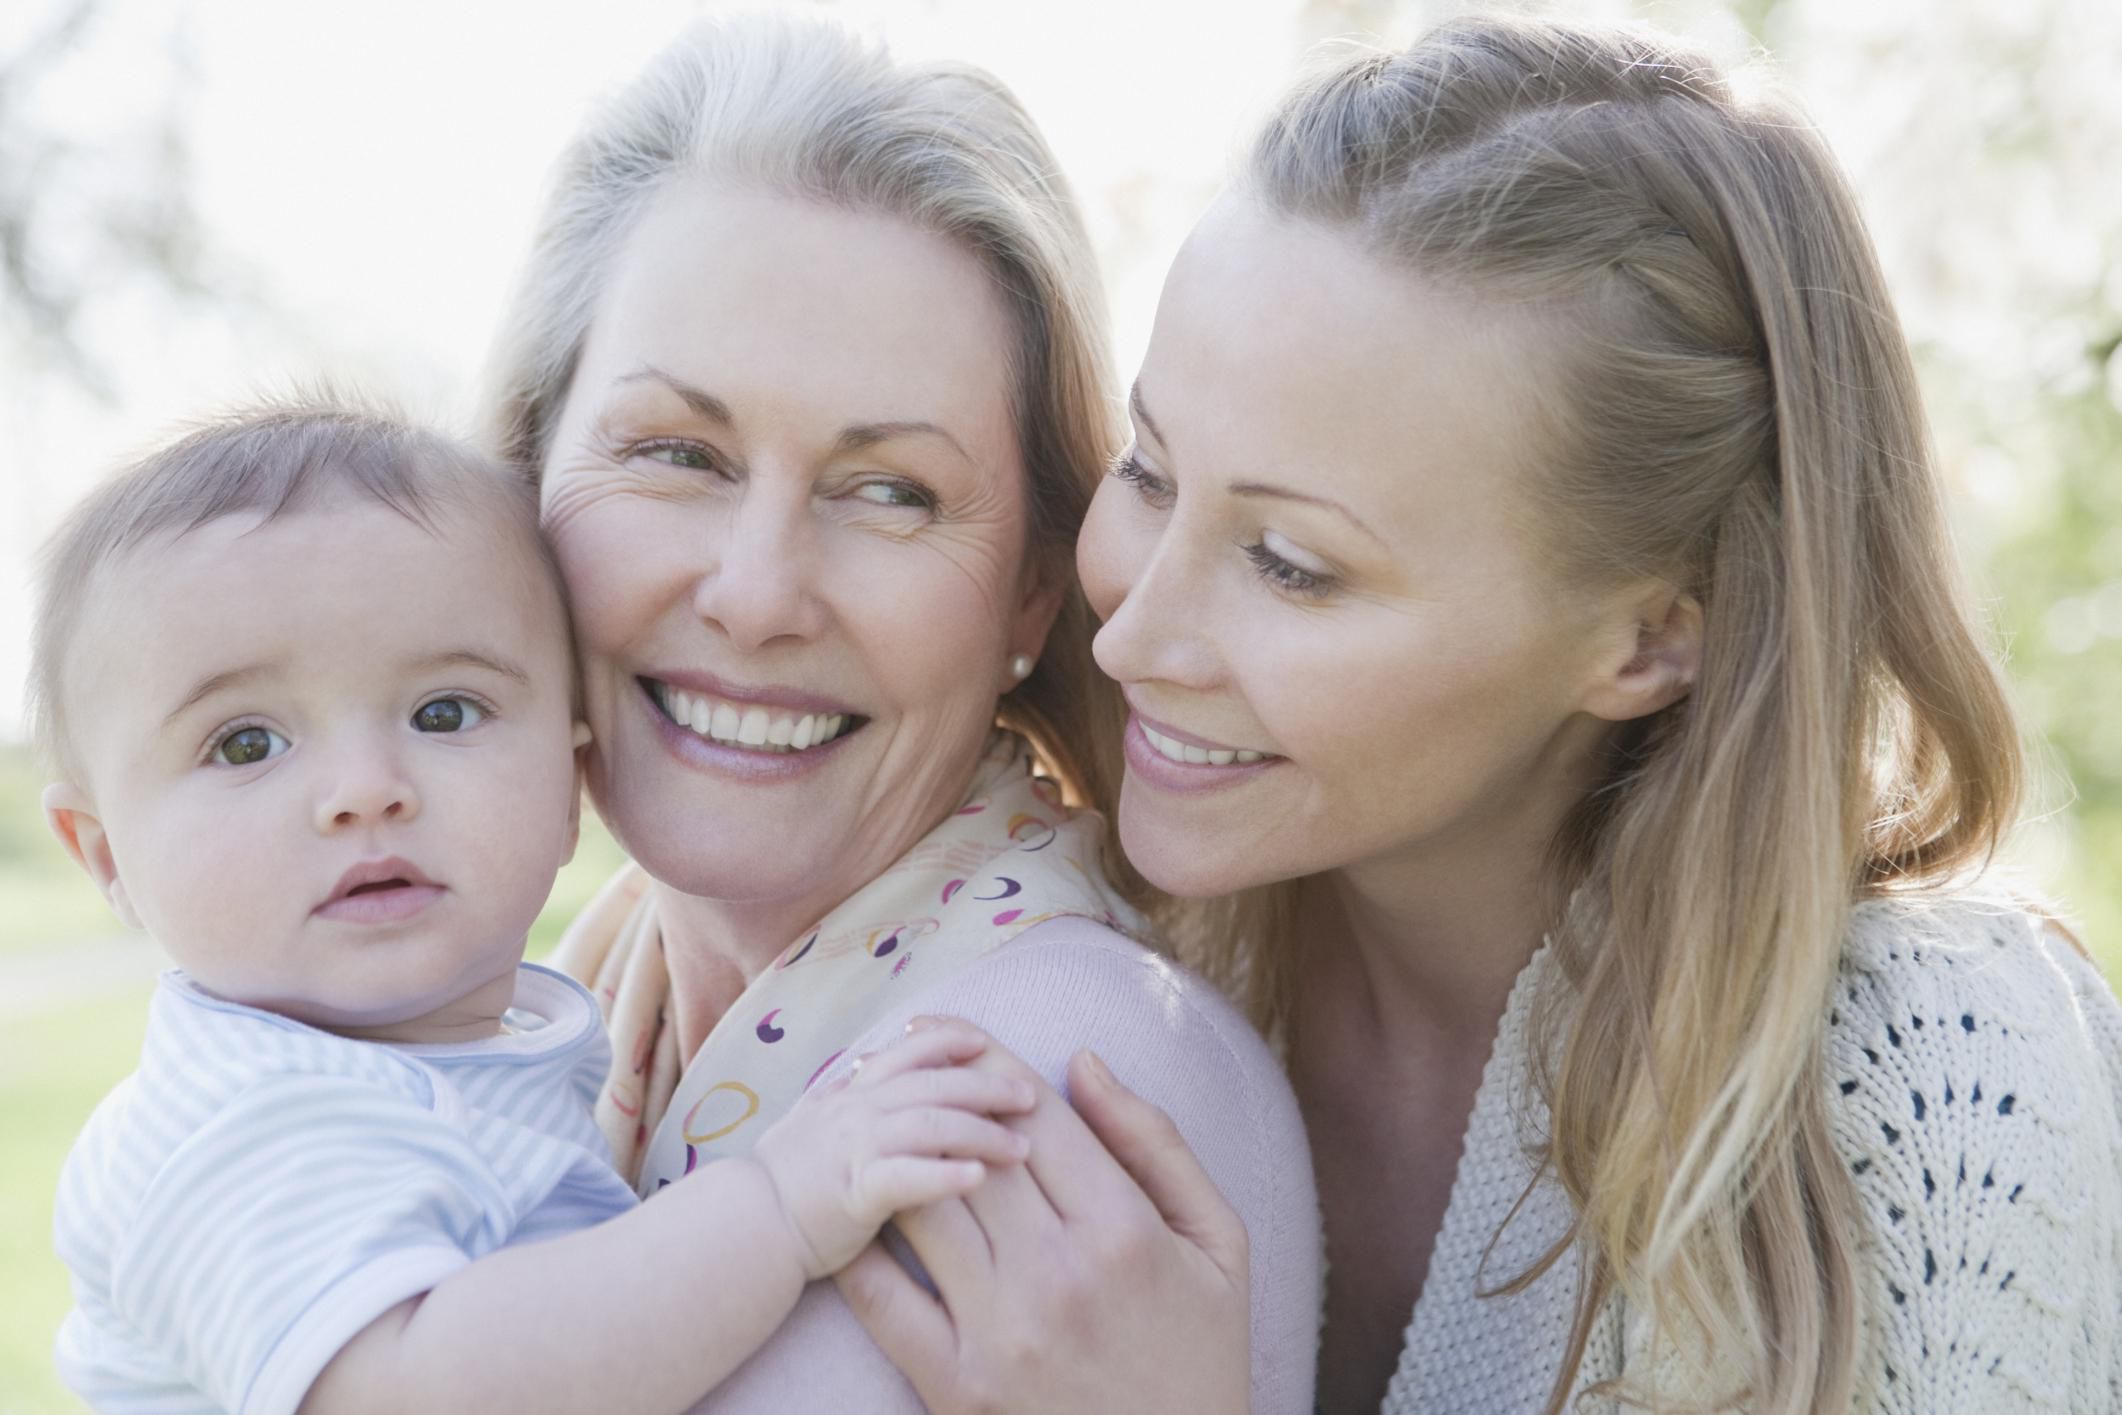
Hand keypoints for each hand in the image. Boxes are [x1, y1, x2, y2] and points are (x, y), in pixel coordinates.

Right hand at [753, 1019, 1035, 1279]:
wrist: (744, 1227)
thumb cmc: (784, 1180)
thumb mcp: (815, 1122)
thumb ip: (847, 1097)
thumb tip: (867, 1071)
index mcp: (852, 1094)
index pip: (908, 1052)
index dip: (949, 1042)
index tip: (985, 1044)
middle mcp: (856, 1110)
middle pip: (934, 1083)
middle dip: (987, 1086)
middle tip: (1029, 1098)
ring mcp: (855, 1147)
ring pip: (930, 1123)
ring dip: (981, 1131)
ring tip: (1021, 1147)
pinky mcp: (854, 1192)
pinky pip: (906, 1176)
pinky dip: (944, 1173)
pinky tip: (978, 1177)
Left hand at [835, 1028, 1251, 1414]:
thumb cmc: (1202, 1356)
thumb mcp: (1219, 1245)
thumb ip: (1157, 1146)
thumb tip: (1087, 1062)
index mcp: (1124, 1232)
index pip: (1039, 1117)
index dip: (991, 1062)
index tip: (960, 1033)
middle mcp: (1058, 1275)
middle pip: (975, 1153)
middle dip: (935, 1092)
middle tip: (902, 1054)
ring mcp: (1001, 1333)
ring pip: (923, 1210)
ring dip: (893, 1155)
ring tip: (870, 1117)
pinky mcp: (956, 1387)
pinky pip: (886, 1302)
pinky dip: (860, 1250)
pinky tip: (852, 1211)